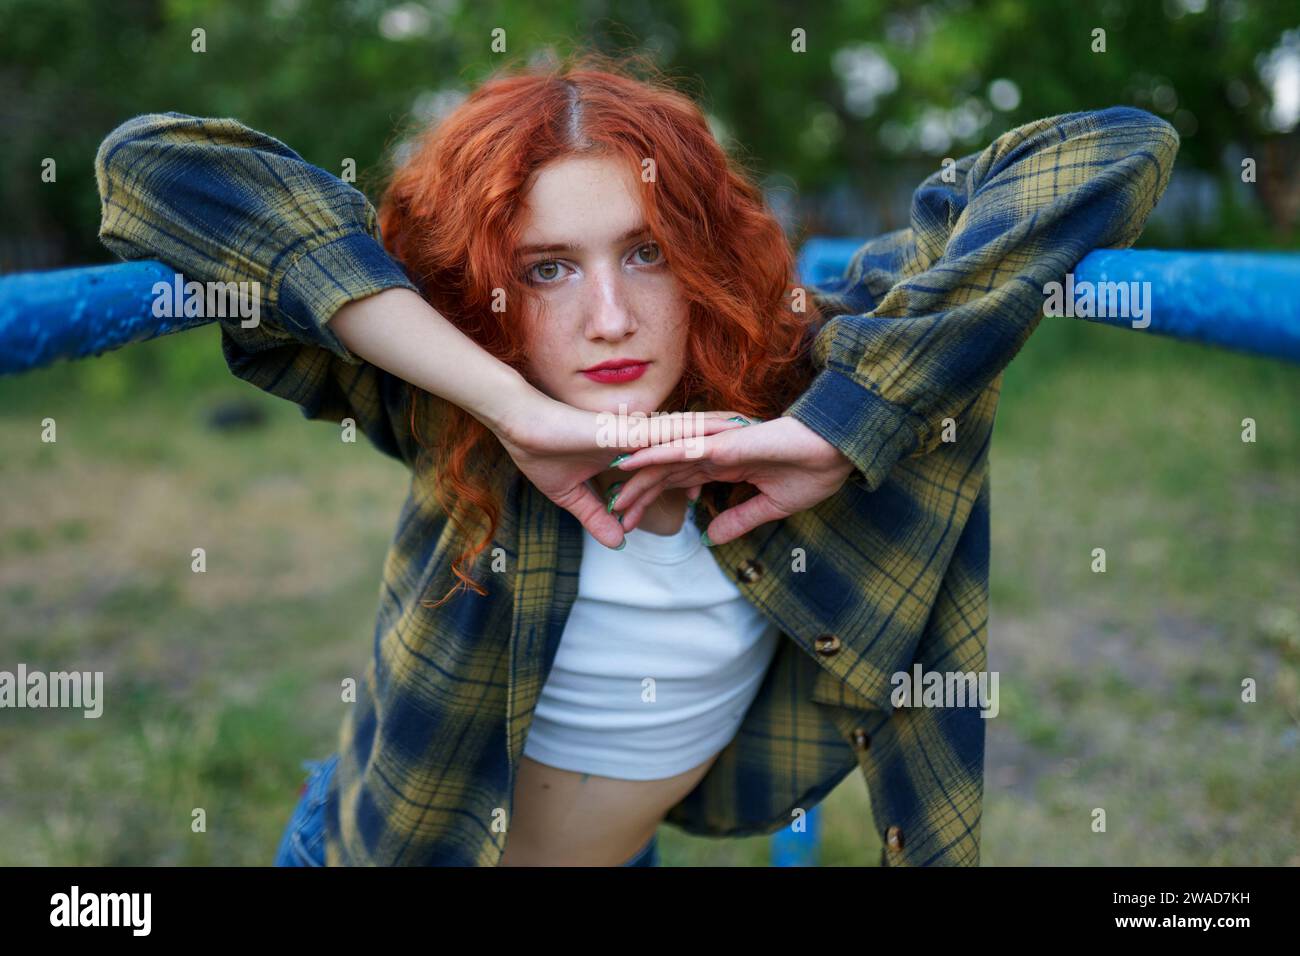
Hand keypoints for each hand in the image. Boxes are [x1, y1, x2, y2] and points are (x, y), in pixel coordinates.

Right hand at [493, 394, 747, 548]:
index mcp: (629, 447)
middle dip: (723, 436)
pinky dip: (691, 434)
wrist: (517, 425)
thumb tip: (618, 541)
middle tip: (761, 434)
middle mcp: (637, 436)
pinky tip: (717, 434)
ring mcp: (632, 431)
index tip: (735, 458)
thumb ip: (597, 517)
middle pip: (689, 435)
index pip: (673, 450)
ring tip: (751, 426)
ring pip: (684, 429)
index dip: (703, 455)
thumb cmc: (539, 453)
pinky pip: (664, 433)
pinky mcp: (623, 431)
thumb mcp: (572, 496)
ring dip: (717, 429)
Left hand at [609, 416, 856, 544]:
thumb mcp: (770, 507)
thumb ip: (739, 519)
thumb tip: (710, 539)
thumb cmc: (812, 471)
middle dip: (639, 494)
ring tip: (612, 495)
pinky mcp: (725, 443)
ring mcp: (718, 445)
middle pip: (665, 473)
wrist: (838, 449)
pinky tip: (633, 462)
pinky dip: (656, 454)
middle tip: (614, 516)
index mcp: (725, 465)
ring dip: (639, 478)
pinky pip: (684, 449)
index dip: (654, 500)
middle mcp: (715, 452)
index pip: (679, 483)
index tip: (632, 521)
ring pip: (667, 461)